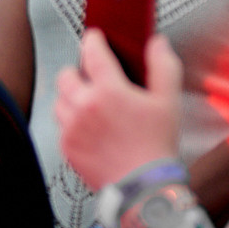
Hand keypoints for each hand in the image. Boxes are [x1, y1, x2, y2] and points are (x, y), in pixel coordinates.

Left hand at [53, 30, 183, 190]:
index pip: (92, 52)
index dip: (92, 40)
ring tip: (89, 104)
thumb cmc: (157, 147)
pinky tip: (88, 127)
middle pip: (66, 75)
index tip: (94, 38)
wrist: (144, 189)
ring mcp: (72, 127)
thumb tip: (157, 44)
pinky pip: (60, 126)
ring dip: (71, 98)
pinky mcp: (66, 147)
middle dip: (78, 72)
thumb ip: (163, 67)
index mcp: (109, 91)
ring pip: (59, 100)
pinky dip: (70, 123)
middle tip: (92, 79)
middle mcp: (84, 106)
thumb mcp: (169, 102)